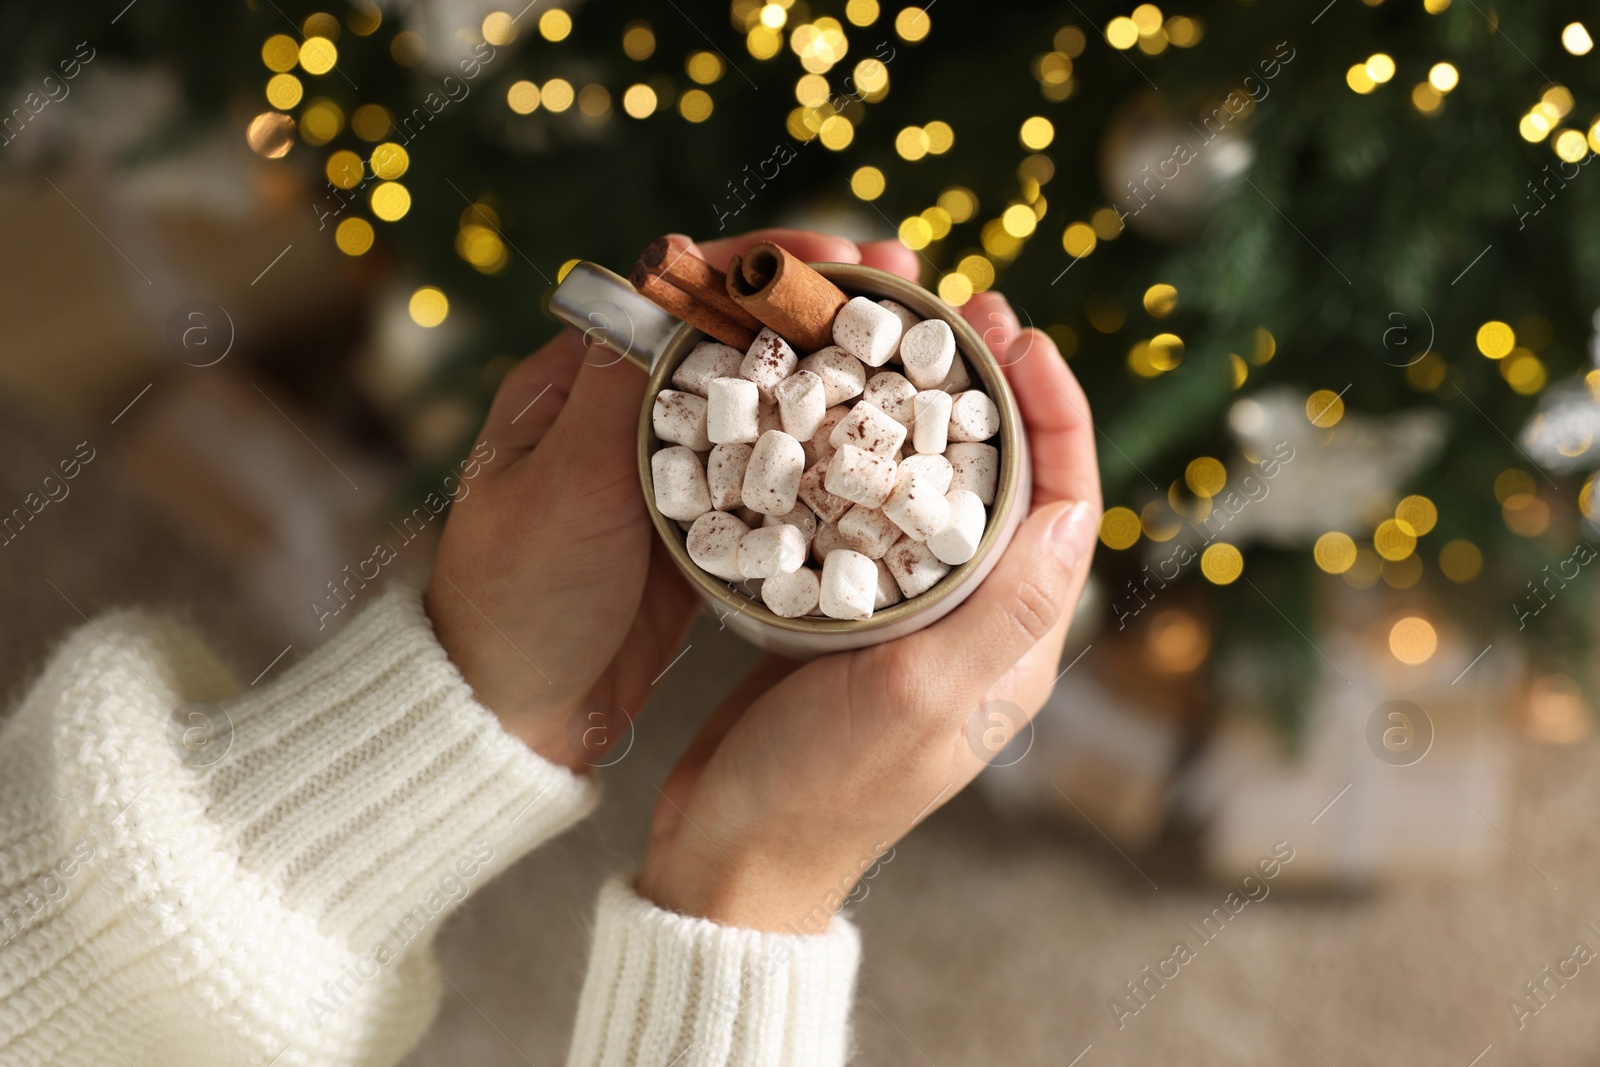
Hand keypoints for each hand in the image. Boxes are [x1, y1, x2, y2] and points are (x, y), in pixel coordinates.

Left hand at [425, 229, 925, 770]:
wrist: (514, 714)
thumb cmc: (518, 593)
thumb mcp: (563, 484)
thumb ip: (616, 388)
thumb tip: (662, 284)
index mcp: (581, 382)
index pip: (681, 294)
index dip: (762, 267)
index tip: (839, 257)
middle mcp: (631, 416)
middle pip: (738, 338)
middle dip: (820, 308)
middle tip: (906, 285)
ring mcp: (674, 473)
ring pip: (766, 403)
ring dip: (835, 372)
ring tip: (915, 347)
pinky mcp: (705, 530)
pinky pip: (774, 477)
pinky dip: (826, 451)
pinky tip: (883, 440)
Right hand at [637, 292, 1101, 928]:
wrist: (733, 855)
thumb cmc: (821, 787)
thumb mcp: (917, 697)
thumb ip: (1003, 612)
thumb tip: (1072, 519)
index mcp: (1014, 643)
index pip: (1065, 505)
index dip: (1057, 410)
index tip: (1018, 335)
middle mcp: (976, 625)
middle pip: (1010, 484)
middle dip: (997, 390)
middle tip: (960, 309)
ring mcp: (914, 620)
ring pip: (944, 491)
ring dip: (934, 411)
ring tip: (902, 340)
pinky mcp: (853, 619)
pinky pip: (878, 517)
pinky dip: (870, 455)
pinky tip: (836, 412)